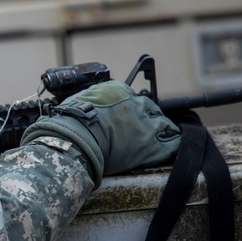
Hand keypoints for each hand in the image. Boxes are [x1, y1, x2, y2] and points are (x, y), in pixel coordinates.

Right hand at [21, 80, 179, 183]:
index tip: (127, 115)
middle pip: (150, 108)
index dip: (130, 108)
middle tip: (141, 129)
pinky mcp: (152, 145)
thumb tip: (84, 105)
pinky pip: (173, 143)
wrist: (73, 141)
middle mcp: (134, 103)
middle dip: (148, 118)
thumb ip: (87, 102)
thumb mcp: (76, 103)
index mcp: (116, 91)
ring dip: (161, 132)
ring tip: (159, 140)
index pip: (130, 96)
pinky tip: (172, 149)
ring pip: (164, 125)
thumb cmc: (68, 124)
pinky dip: (173, 146)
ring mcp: (145, 124)